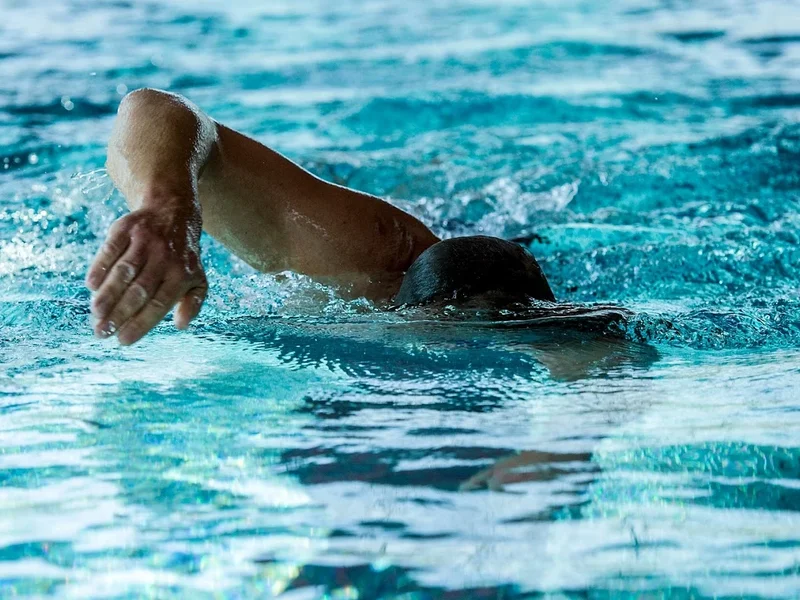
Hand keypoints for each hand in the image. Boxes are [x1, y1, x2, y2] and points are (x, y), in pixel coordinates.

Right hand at [85, 204, 207, 344]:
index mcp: (182, 274)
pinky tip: (91, 286)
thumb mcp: (197, 279)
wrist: (173, 211)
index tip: (123, 340)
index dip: (141, 323)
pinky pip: (110, 249)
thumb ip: (192, 303)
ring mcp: (145, 241)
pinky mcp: (126, 228)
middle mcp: (164, 258)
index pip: (159, 303)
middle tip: (102, 332)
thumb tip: (181, 325)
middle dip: (119, 314)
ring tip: (95, 314)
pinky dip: (99, 267)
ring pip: (124, 271)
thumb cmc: (182, 257)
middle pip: (139, 290)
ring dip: (107, 294)